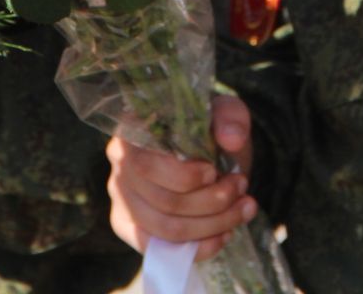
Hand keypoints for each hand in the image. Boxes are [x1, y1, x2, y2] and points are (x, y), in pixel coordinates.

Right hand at [106, 95, 257, 261]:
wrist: (209, 152)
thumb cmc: (210, 130)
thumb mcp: (225, 114)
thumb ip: (230, 118)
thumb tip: (231, 138)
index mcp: (133, 129)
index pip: (149, 165)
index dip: (187, 177)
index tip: (216, 172)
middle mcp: (119, 163)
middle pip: (163, 200)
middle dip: (211, 200)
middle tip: (241, 187)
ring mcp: (121, 196)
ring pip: (166, 227)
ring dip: (213, 224)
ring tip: (243, 208)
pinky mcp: (127, 224)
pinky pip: (159, 247)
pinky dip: (197, 247)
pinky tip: (224, 234)